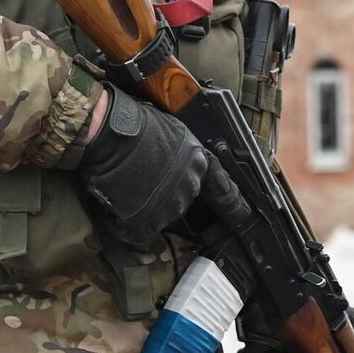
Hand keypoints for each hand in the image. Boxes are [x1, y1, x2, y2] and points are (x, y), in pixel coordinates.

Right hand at [74, 87, 235, 244]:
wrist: (111, 132)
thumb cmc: (134, 122)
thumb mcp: (170, 129)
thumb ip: (180, 151)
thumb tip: (173, 157)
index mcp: (199, 162)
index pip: (221, 187)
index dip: (229, 201)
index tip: (242, 213)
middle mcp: (190, 186)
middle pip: (180, 200)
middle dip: (162, 194)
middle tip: (139, 179)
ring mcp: (170, 206)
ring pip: (159, 215)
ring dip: (144, 207)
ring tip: (123, 187)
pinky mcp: (147, 220)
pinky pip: (138, 230)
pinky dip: (125, 223)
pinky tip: (116, 206)